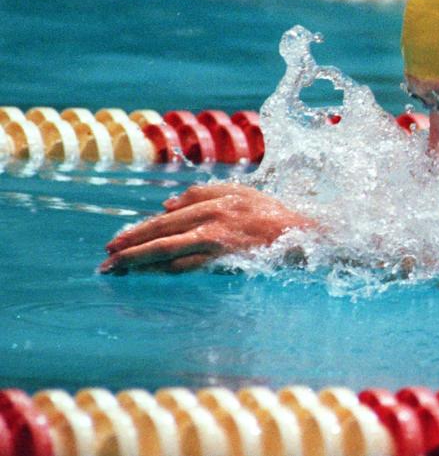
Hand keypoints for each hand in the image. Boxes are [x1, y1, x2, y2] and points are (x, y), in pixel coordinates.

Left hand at [100, 183, 316, 273]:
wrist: (301, 235)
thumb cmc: (271, 214)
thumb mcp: (238, 192)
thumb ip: (203, 193)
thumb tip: (168, 206)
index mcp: (213, 203)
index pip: (166, 219)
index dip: (137, 231)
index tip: (115, 242)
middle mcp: (211, 221)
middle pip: (160, 235)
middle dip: (129, 248)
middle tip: (106, 260)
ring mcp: (217, 243)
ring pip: (168, 253)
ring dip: (140, 263)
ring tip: (118, 271)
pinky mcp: (225, 261)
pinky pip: (188, 268)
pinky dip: (164, 272)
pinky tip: (149, 277)